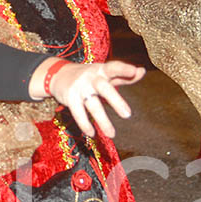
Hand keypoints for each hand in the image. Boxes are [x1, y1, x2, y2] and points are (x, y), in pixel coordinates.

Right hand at [30, 59, 144, 137]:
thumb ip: (124, 75)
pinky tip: (92, 133)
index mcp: (102, 70)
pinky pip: (78, 113)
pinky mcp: (69, 97)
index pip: (114, 68)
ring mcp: (79, 87)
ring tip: (112, 134)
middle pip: (104, 88)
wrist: (58, 74)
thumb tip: (142, 71)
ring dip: (102, 120)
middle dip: (115, 100)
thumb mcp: (105, 73)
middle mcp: (91, 78)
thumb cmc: (88, 76)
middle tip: (127, 115)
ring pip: (92, 105)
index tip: (136, 71)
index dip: (124, 69)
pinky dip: (84, 124)